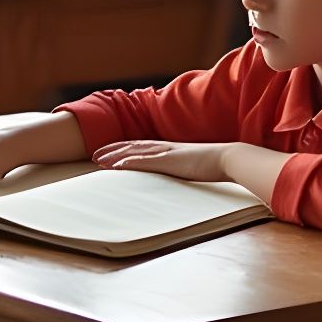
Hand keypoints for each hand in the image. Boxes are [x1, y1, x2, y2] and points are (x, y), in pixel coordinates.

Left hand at [91, 138, 228, 182]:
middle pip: (132, 146)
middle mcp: (164, 146)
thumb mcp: (192, 165)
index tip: (108, 154)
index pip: (140, 146)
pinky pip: (146, 161)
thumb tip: (175, 175)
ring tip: (98, 161)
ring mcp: (167, 152)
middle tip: (93, 156)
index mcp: (169, 148)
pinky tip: (117, 166)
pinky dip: (130, 162)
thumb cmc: (213, 164)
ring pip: (134, 152)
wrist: (228, 158)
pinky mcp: (171, 161)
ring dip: (115, 155)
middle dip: (111, 150)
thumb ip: (181, 168)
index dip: (122, 149)